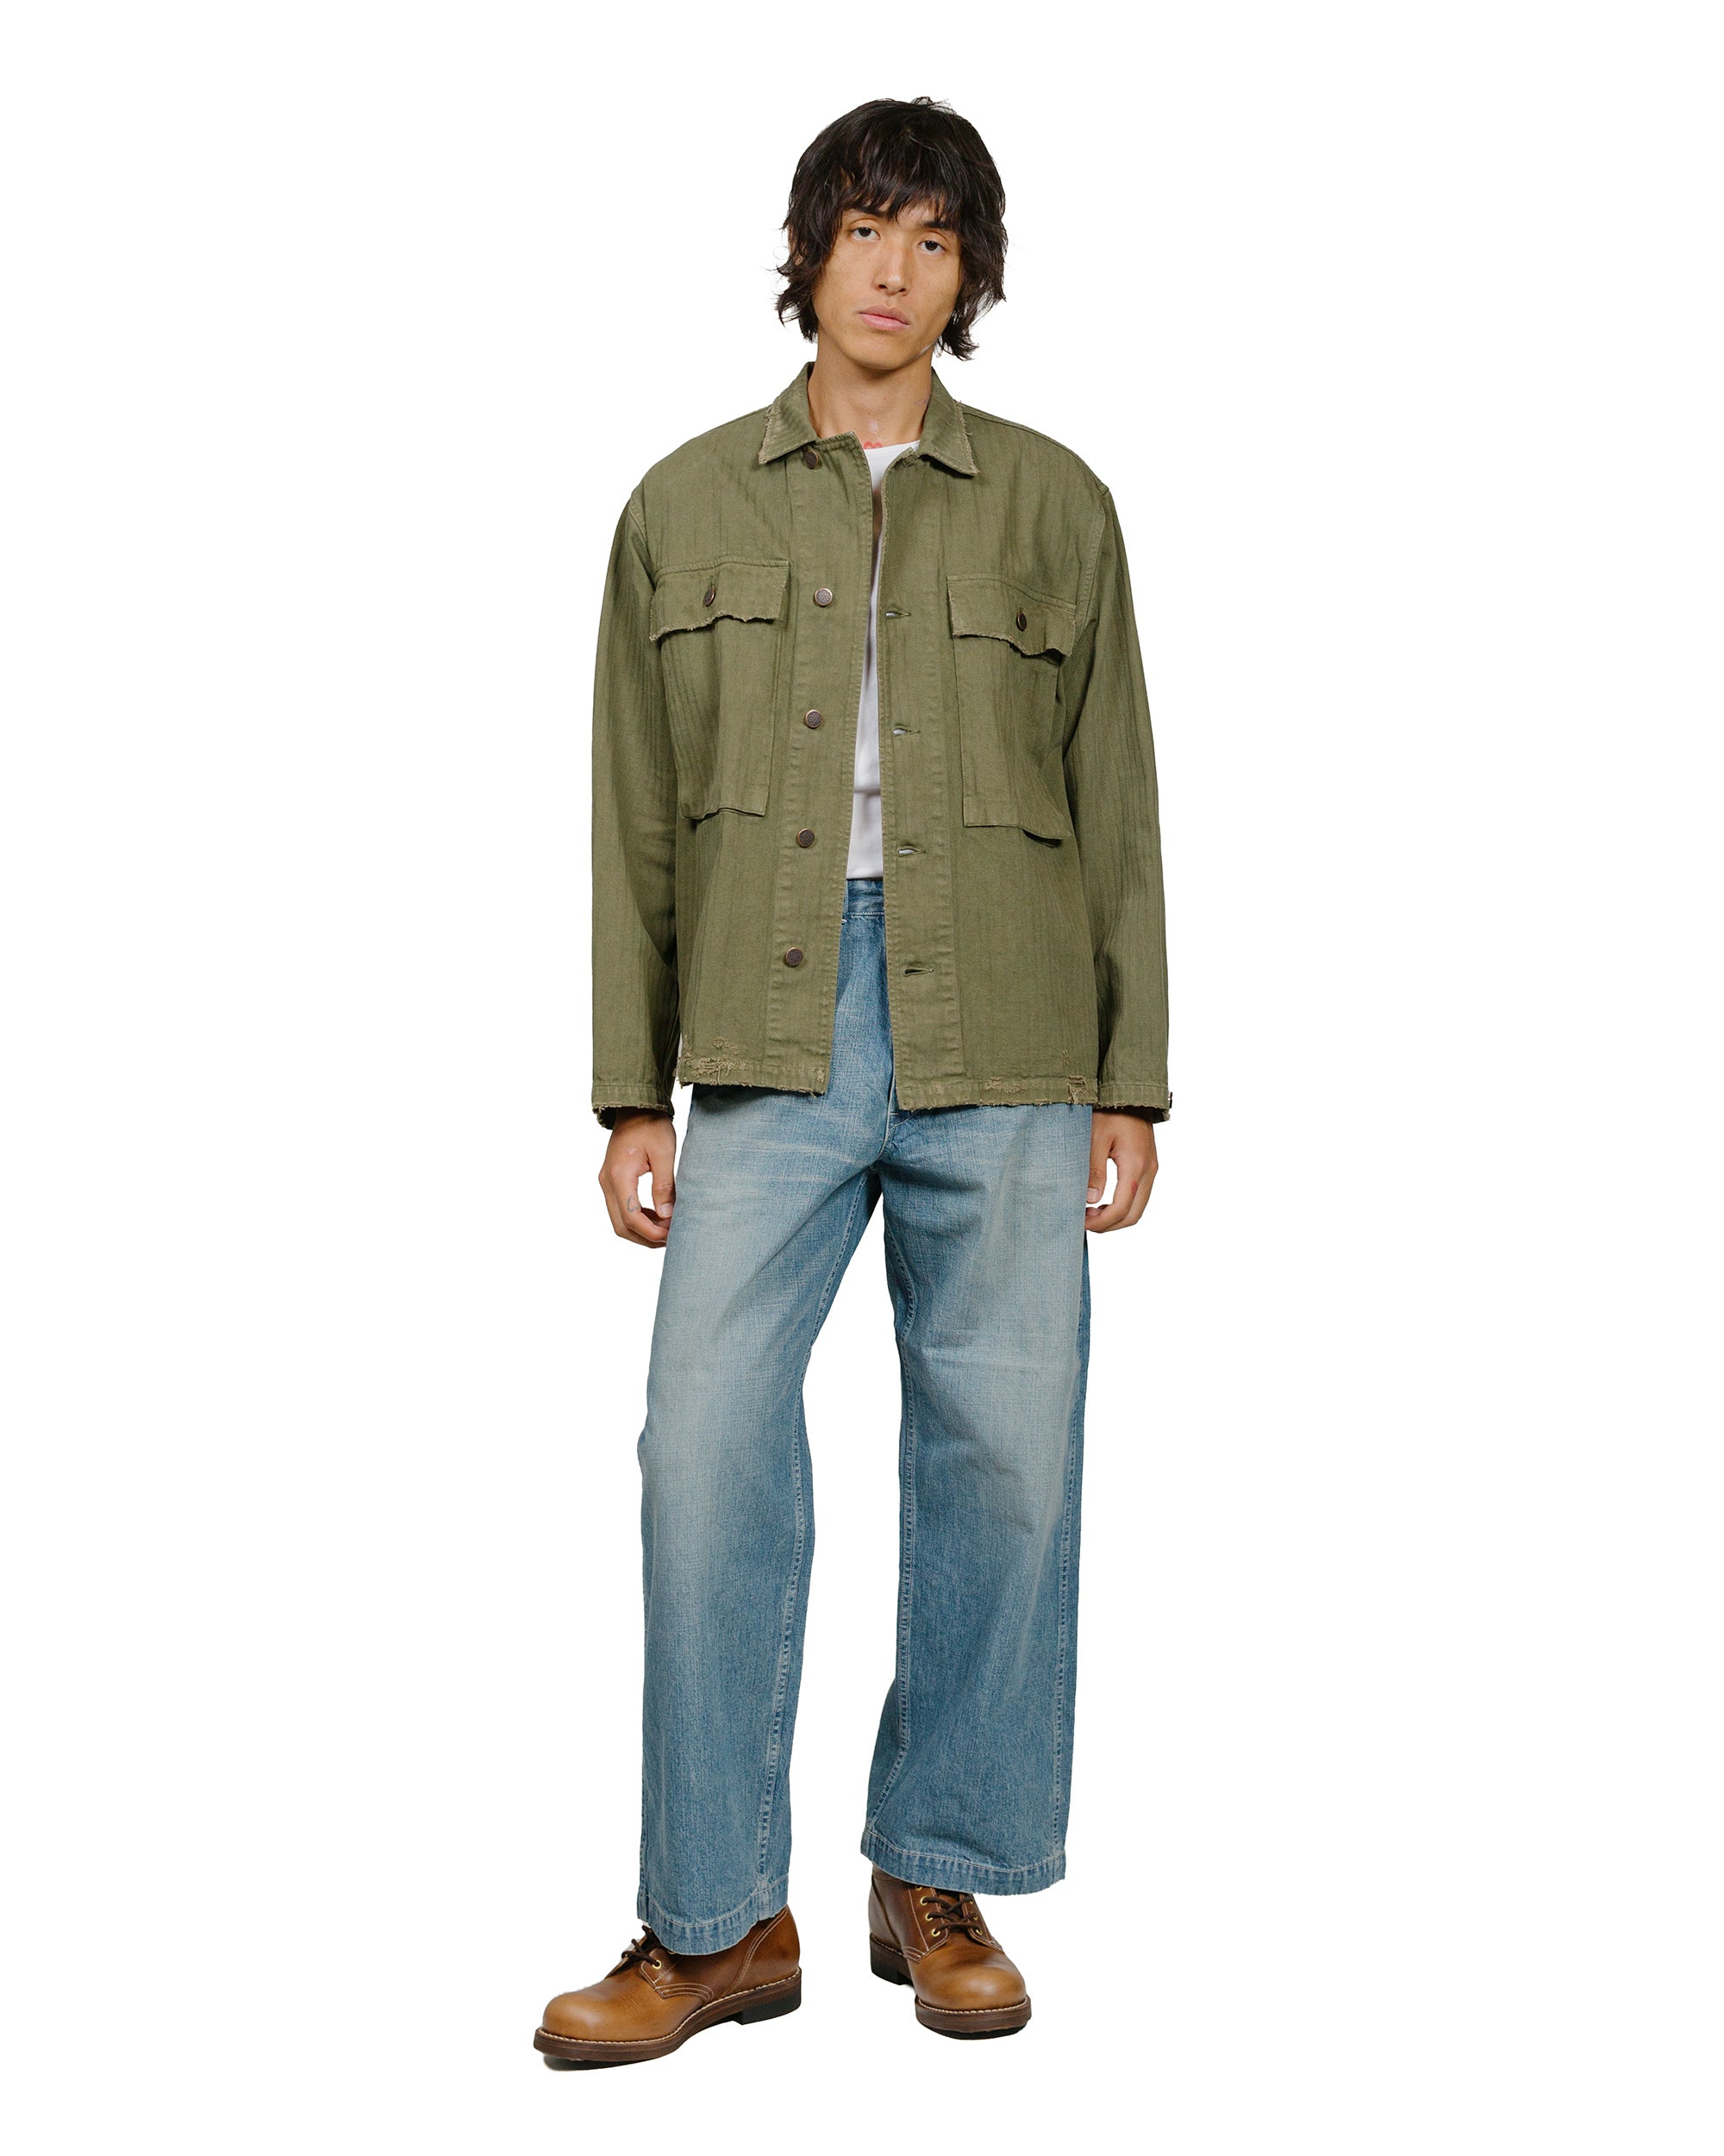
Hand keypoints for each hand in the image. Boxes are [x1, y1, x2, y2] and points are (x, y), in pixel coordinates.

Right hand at [598, 1111, 676, 1247]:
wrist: (635, 1108)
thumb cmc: (651, 1125)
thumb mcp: (664, 1152)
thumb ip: (664, 1184)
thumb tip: (666, 1214)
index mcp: (619, 1175)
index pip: (631, 1216)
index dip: (651, 1231)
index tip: (672, 1234)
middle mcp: (607, 1182)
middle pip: (621, 1225)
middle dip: (646, 1238)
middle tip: (672, 1238)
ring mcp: (607, 1182)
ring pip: (619, 1221)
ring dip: (642, 1231)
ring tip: (667, 1230)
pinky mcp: (612, 1182)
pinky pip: (621, 1210)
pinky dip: (638, 1219)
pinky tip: (657, 1217)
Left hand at [1085, 1111, 1157, 1232]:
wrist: (1130, 1091)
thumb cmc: (1110, 1109)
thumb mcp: (1095, 1137)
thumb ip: (1094, 1169)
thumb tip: (1091, 1200)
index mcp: (1135, 1165)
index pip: (1122, 1208)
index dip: (1101, 1222)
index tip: (1080, 1222)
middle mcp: (1149, 1170)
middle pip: (1133, 1215)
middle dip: (1109, 1225)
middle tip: (1084, 1223)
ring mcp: (1151, 1168)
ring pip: (1138, 1207)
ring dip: (1116, 1217)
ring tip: (1090, 1214)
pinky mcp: (1148, 1165)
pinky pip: (1139, 1195)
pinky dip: (1123, 1206)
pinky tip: (1102, 1202)